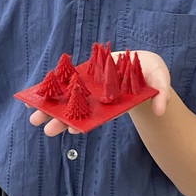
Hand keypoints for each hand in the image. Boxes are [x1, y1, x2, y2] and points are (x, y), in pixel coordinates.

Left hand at [26, 49, 171, 134]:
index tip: (73, 130)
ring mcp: (90, 88)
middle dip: (62, 120)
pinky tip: (33, 97)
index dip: (87, 123)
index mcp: (115, 104)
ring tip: (33, 117)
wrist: (140, 65)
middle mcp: (100, 100)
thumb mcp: (161, 79)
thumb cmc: (152, 74)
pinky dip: (51, 89)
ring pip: (67, 100)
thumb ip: (162, 94)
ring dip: (50, 108)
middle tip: (46, 130)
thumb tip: (161, 110)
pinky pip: (65, 83)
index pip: (99, 117)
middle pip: (79, 112)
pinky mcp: (83, 75)